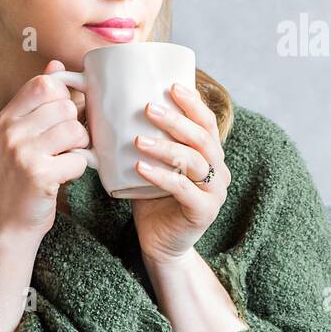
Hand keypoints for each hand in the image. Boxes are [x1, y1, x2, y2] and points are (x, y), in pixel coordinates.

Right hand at [0, 59, 92, 242]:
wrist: (9, 220)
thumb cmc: (23, 174)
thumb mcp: (24, 133)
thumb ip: (40, 99)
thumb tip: (56, 63)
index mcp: (8, 116)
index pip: (46, 83)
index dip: (64, 98)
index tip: (61, 118)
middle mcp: (11, 130)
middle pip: (66, 107)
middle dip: (75, 127)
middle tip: (64, 146)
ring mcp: (23, 151)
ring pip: (76, 130)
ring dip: (80, 148)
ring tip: (64, 159)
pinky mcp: (38, 174)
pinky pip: (79, 159)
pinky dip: (79, 169)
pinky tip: (63, 176)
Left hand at [130, 81, 231, 265]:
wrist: (160, 245)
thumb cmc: (152, 201)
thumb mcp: (152, 165)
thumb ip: (145, 141)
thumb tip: (111, 107)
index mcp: (211, 155)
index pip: (207, 123)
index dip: (193, 104)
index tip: (171, 86)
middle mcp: (219, 171)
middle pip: (203, 138)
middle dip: (176, 120)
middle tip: (148, 108)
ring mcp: (215, 192)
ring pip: (194, 161)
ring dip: (166, 147)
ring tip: (138, 140)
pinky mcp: (204, 212)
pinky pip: (184, 189)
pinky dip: (162, 176)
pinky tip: (141, 167)